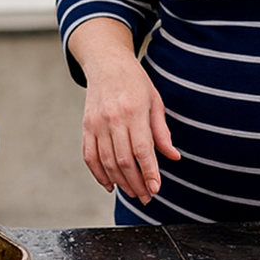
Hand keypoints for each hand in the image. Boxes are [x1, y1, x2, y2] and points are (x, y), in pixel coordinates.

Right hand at [69, 19, 178, 202]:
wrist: (106, 63)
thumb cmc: (135, 81)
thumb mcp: (155, 101)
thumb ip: (162, 131)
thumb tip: (173, 157)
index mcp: (134, 111)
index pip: (141, 149)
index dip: (149, 172)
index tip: (156, 188)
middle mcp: (113, 119)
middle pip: (124, 160)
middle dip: (136, 183)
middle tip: (147, 196)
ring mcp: (97, 123)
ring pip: (107, 162)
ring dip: (120, 182)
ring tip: (134, 193)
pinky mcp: (86, 127)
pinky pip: (90, 156)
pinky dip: (98, 173)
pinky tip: (109, 184)